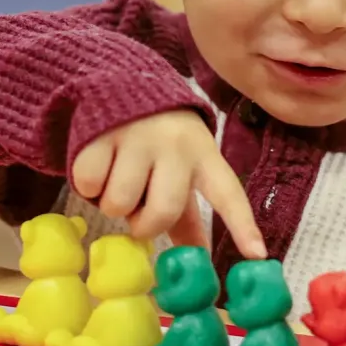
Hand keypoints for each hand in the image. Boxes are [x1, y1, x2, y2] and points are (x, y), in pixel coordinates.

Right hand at [72, 110, 266, 258]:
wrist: (120, 85)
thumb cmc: (157, 144)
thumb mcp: (179, 171)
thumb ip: (186, 216)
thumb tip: (198, 259)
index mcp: (203, 156)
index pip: (228, 192)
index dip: (242, 225)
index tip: (257, 255)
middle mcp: (176, 144)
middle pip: (162, 211)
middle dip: (144, 224)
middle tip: (137, 210)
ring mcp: (137, 136)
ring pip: (118, 203)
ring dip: (112, 204)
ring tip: (116, 179)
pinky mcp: (101, 133)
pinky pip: (88, 184)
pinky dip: (88, 187)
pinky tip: (99, 166)